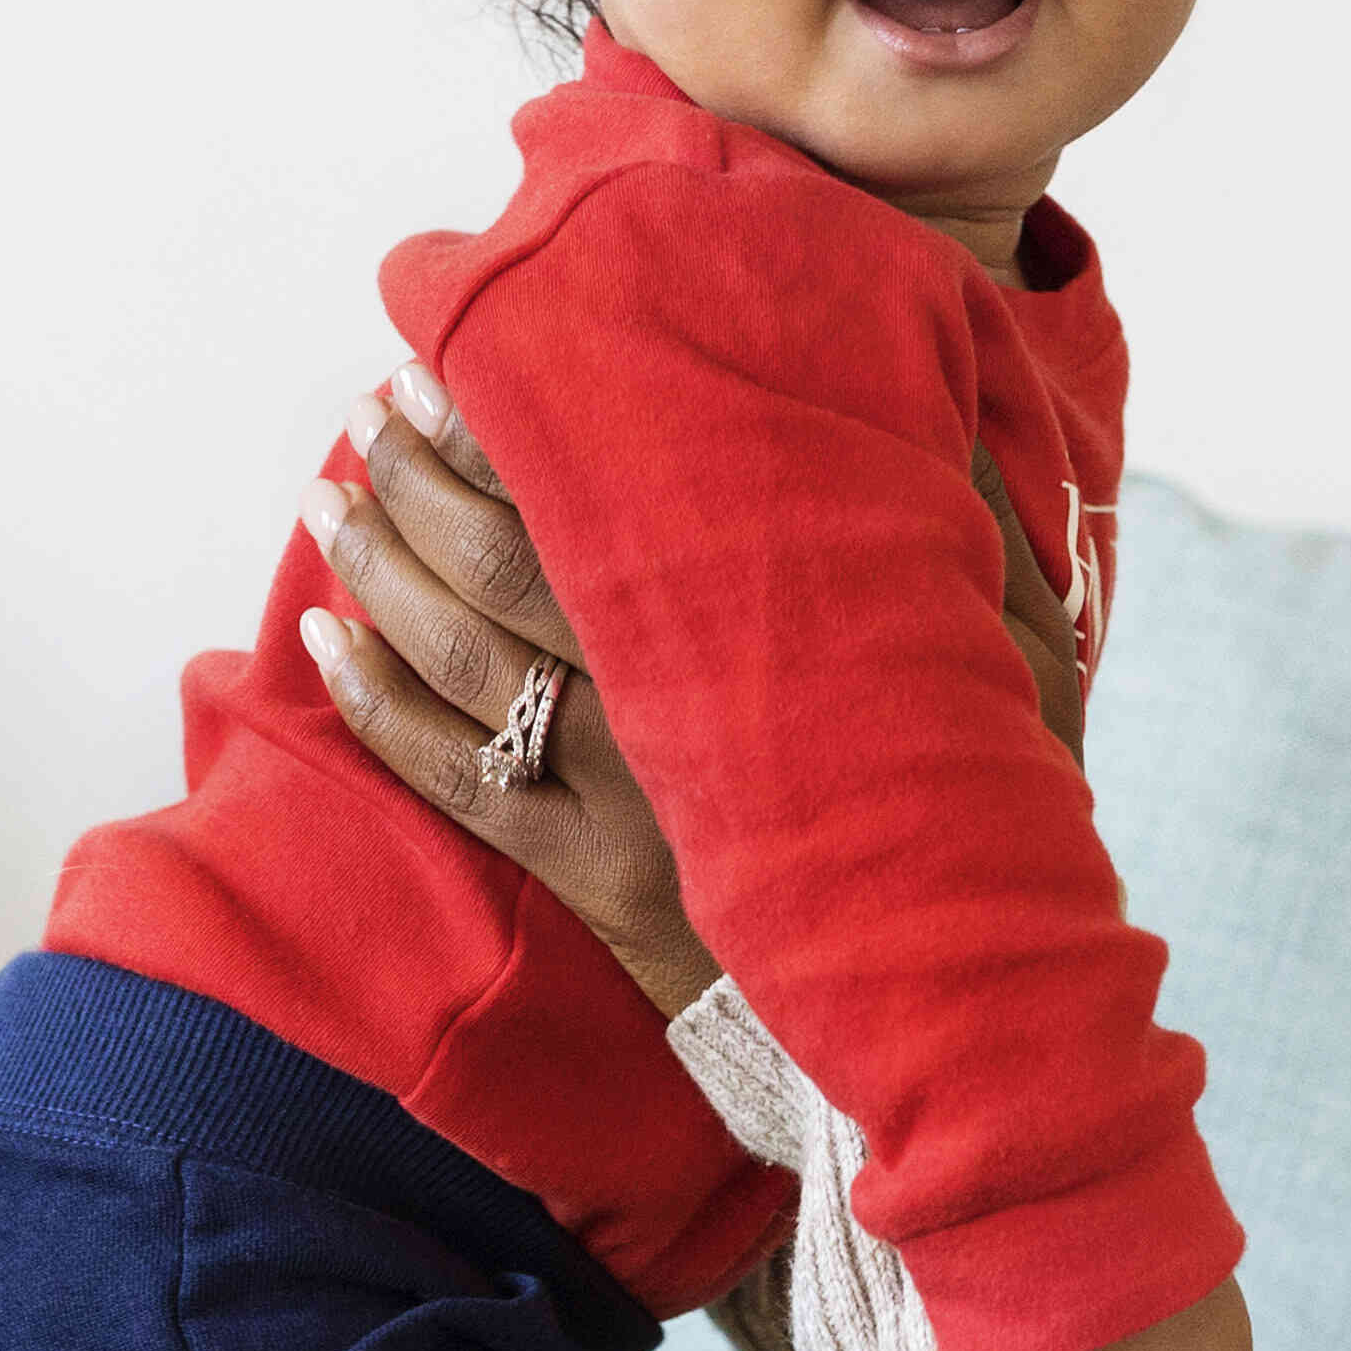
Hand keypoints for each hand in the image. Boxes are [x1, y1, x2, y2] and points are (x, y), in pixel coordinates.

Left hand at [303, 364, 1101, 1010]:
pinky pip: (458, 784)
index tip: (456, 354)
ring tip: (329, 499)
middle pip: (509, 565)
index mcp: (765, 624)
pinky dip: (380, 708)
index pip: (608, 492)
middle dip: (425, 477)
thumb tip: (925, 388)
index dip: (515, 421)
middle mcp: (678, 703)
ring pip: (467, 664)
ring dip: (383, 572)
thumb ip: (969, 516)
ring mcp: (627, 801)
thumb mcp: (1022, 651)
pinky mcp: (595, 884)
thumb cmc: (994, 801)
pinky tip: (329, 644)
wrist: (965, 996)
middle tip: (372, 409)